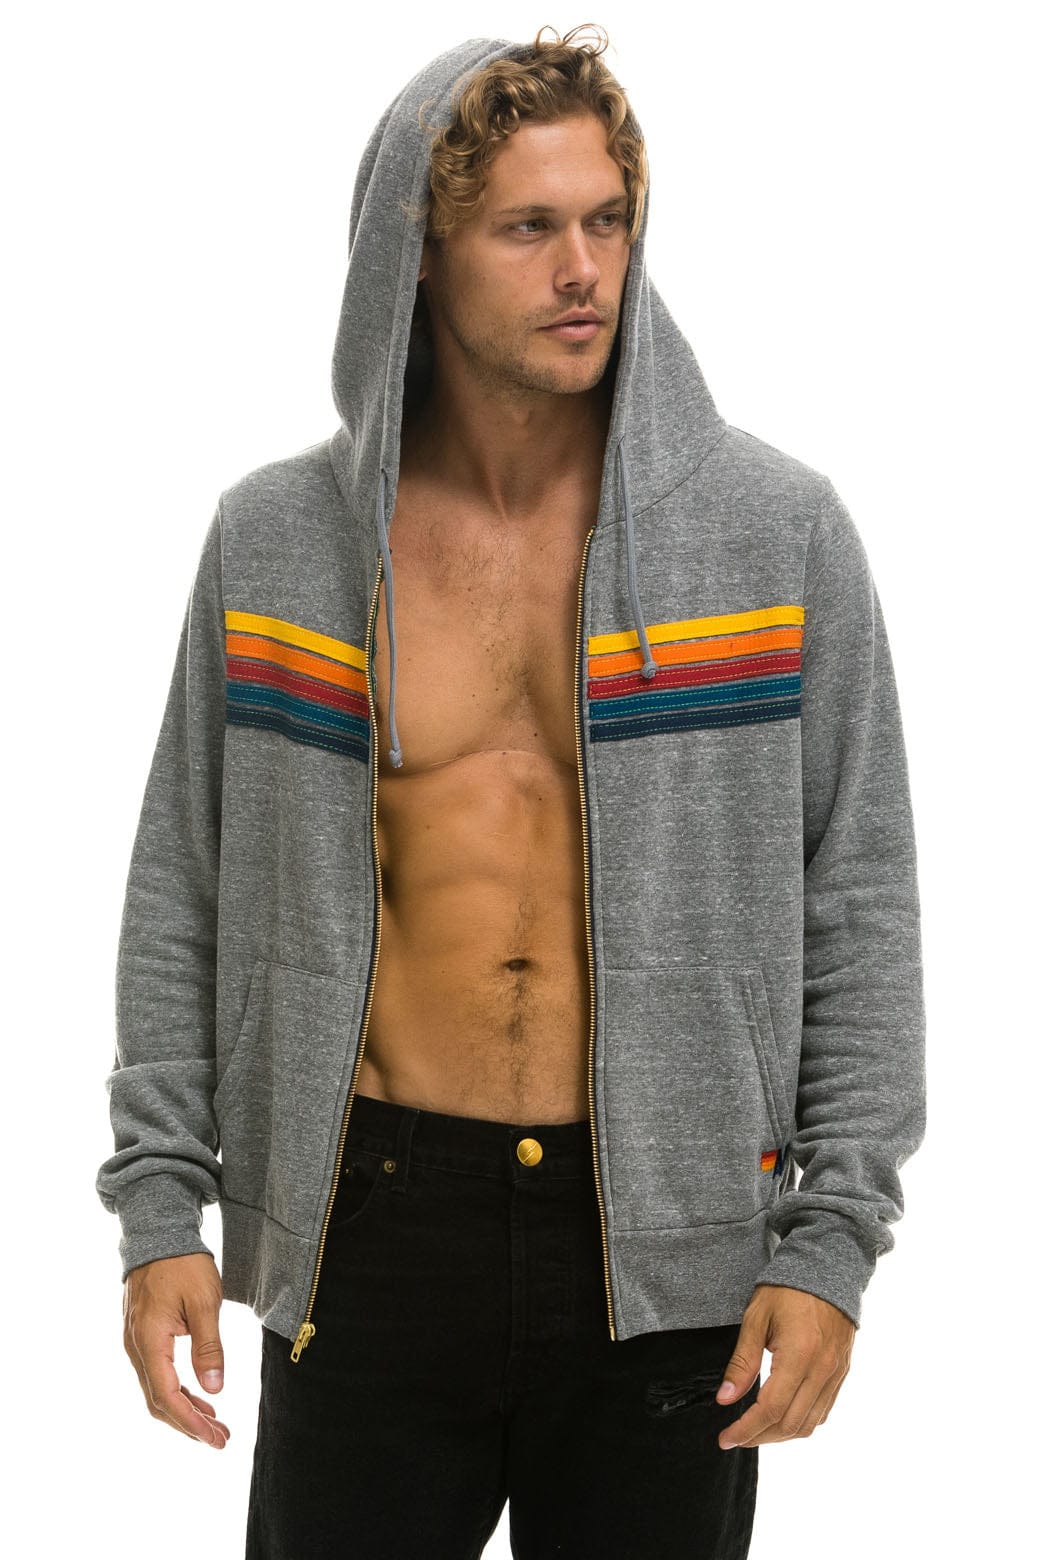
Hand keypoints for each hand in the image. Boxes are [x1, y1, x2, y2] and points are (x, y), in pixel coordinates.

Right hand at [122, 1253, 230, 1447]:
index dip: (190, 1423)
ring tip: (215, 1423)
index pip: (167, 1397)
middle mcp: (136, 1347)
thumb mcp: (205, 1302)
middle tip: (220, 1438)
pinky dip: (178, 1390)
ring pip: (156, 1389)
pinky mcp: (142, 1336)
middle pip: (158, 1401)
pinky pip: (156, 1373)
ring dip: (184, 1409)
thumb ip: (209, 1347)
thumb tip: (214, 1390)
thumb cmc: (184, 1263)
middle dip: (189, 1424)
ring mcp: (135, 1342)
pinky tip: (200, 1396)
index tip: (214, 1439)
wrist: (159, 1234)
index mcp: (149, 1341)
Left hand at [715, 1283, 854, 1448]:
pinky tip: (781, 1417)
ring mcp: (835, 1374)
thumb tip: (725, 1400)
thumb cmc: (787, 1289)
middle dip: (759, 1437)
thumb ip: (742, 1361)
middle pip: (790, 1424)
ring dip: (780, 1435)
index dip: (745, 1430)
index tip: (724, 1439)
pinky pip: (823, 1411)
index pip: (770, 1409)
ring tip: (755, 1430)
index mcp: (799, 1355)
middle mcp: (822, 1371)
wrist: (828, 1268)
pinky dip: (800, 1422)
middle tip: (735, 1436)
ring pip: (809, 1424)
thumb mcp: (756, 1318)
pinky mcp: (842, 1373)